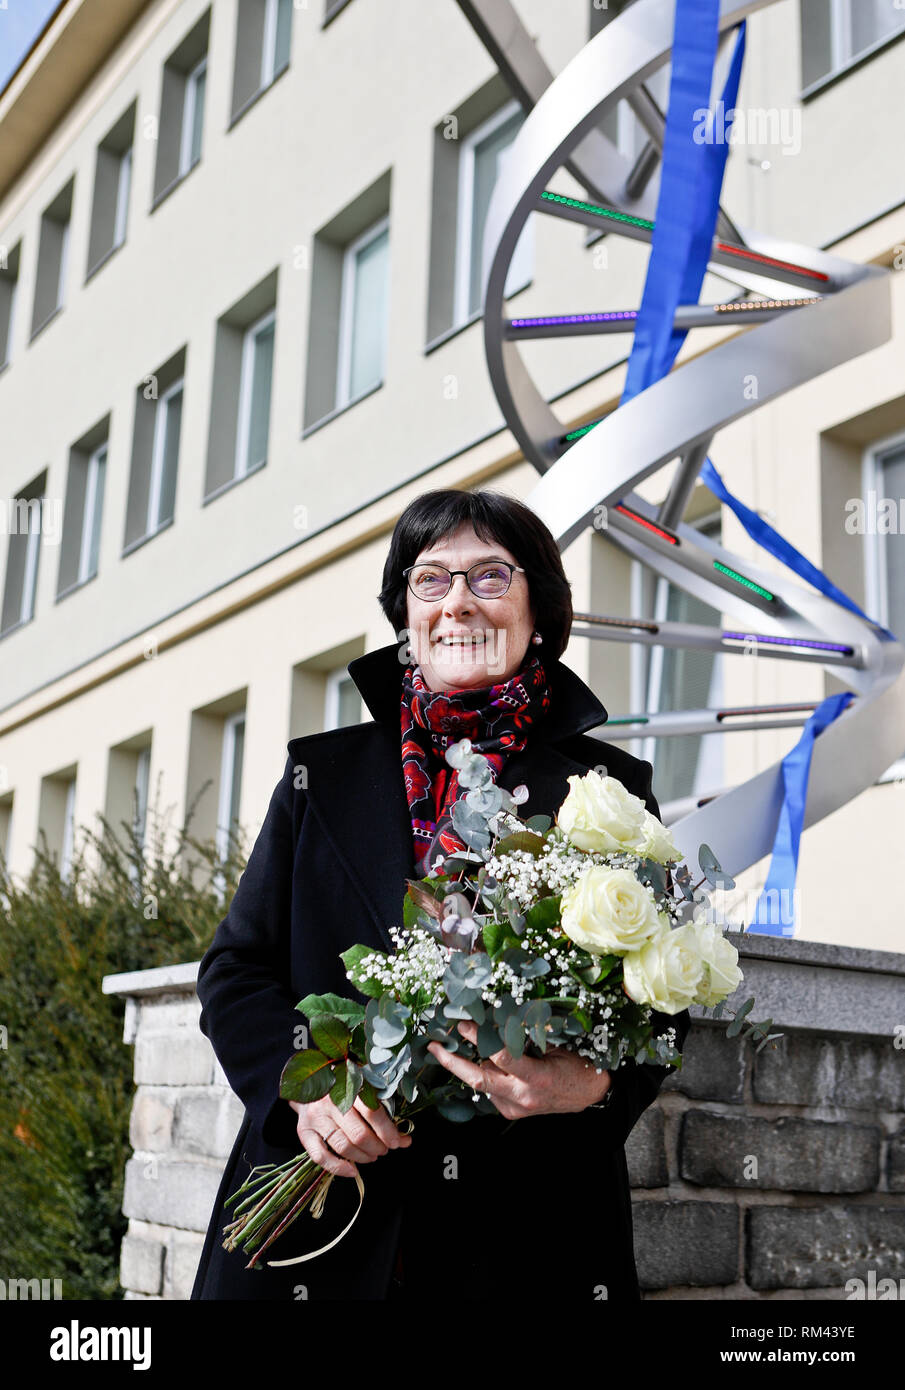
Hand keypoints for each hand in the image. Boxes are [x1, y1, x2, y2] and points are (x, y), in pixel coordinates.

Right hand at [288, 1094, 411, 1177]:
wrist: (308, 1084)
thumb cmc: (342, 1088)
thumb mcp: (361, 1089)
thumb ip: (381, 1110)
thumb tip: (405, 1139)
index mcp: (348, 1086)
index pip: (372, 1112)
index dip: (388, 1131)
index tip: (398, 1141)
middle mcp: (329, 1102)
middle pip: (358, 1134)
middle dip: (377, 1147)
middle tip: (384, 1149)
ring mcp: (315, 1118)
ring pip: (343, 1147)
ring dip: (362, 1157)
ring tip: (372, 1156)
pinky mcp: (303, 1132)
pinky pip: (321, 1157)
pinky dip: (338, 1168)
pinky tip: (353, 1171)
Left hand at [427, 1020, 610, 1119]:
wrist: (590, 1094)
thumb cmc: (577, 1064)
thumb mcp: (557, 1045)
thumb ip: (527, 1038)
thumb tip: (496, 1021)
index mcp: (537, 1078)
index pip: (500, 1057)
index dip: (479, 1038)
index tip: (463, 1022)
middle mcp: (523, 1096)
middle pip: (478, 1079)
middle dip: (451, 1062)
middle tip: (434, 1046)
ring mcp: (515, 1108)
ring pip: (481, 1084)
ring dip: (468, 1065)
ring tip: (455, 1045)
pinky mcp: (511, 1113)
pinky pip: (490, 1091)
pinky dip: (485, 1074)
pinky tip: (486, 1062)